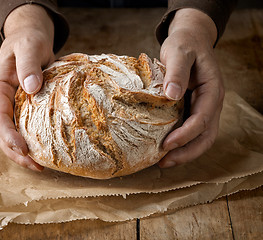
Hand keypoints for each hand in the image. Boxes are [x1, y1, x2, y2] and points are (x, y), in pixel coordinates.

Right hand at [0, 4, 54, 170]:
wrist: (32, 39)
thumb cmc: (29, 41)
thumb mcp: (29, 47)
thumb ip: (29, 65)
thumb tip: (30, 87)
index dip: (8, 134)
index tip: (23, 148)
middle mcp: (2, 100)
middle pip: (1, 131)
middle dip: (15, 151)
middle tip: (35, 165)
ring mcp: (12, 106)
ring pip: (11, 134)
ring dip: (22, 152)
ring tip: (40, 166)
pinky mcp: (24, 108)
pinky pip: (24, 128)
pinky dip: (31, 142)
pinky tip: (44, 152)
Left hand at [158, 8, 224, 167]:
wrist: (190, 40)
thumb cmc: (185, 45)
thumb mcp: (180, 52)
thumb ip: (177, 71)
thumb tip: (172, 95)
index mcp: (212, 90)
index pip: (202, 119)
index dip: (185, 135)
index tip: (166, 145)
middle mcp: (211, 103)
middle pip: (205, 136)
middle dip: (186, 152)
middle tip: (164, 162)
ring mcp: (203, 107)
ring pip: (200, 137)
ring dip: (184, 152)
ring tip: (163, 161)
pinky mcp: (193, 108)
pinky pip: (191, 130)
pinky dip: (180, 142)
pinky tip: (164, 147)